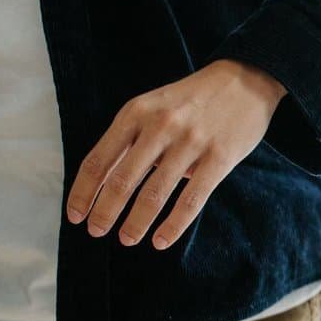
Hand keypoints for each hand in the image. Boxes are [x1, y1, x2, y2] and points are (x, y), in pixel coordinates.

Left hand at [65, 59, 286, 249]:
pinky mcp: (220, 157)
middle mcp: (160, 126)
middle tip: (97, 232)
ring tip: (127, 239)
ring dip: (136, 224)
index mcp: (136, 112)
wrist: (245, 79)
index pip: (98, 160)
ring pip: (154, 194)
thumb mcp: (154, 106)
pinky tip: (162, 241)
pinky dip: (173, 226)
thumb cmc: (193, 98)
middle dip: (105, 213)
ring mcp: (191, 142)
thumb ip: (131, 139)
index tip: (75, 216)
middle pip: (122, 180)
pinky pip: (191, 200)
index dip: (83, 193)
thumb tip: (103, 184)